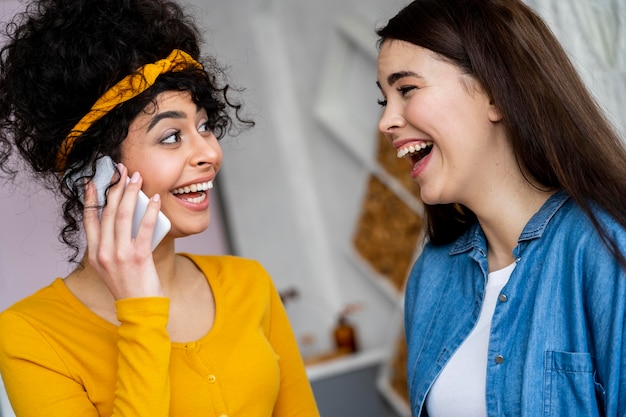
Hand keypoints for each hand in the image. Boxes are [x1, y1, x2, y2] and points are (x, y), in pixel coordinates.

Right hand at [83, 163, 164, 299]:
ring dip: (131, 193)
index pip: (90, 220)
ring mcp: (120, 255)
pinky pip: (144, 227)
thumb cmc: (130, 284)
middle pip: (108, 212)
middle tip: (122, 172)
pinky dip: (150, 210)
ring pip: (123, 216)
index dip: (92, 198)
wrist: (140, 308)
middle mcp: (103, 252)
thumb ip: (114, 243)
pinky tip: (154, 199)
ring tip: (137, 178)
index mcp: (94, 254)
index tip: (94, 181)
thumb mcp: (112, 265)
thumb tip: (128, 215)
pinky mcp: (139, 256)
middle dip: (115, 188)